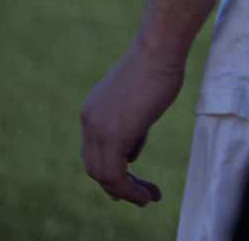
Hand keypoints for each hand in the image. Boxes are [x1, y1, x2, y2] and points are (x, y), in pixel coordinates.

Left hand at [79, 37, 185, 204]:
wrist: (159, 49)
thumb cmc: (159, 66)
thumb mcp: (142, 100)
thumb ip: (133, 125)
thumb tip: (130, 150)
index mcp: (94, 111)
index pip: (95, 150)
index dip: (111, 168)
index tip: (133, 179)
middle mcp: (89, 121)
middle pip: (94, 165)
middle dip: (117, 184)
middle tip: (140, 195)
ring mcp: (98, 129)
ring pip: (103, 175)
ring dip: (125, 192)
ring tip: (148, 198)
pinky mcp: (113, 135)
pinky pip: (115, 175)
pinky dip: (129, 190)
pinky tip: (146, 195)